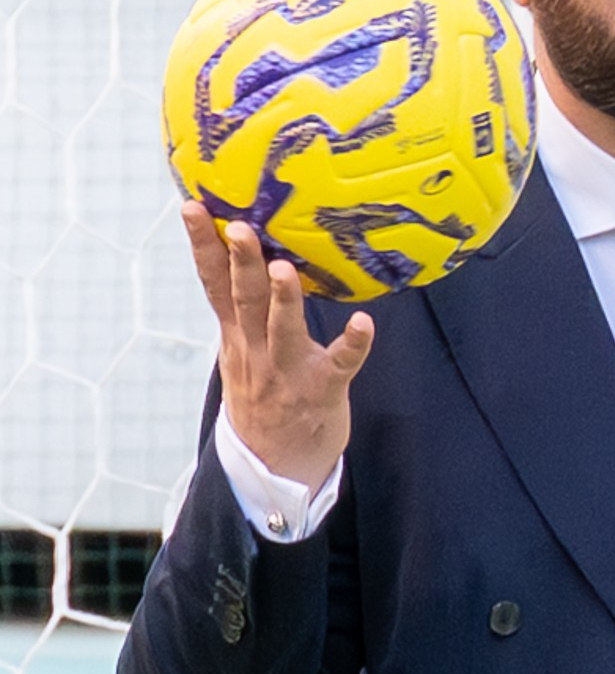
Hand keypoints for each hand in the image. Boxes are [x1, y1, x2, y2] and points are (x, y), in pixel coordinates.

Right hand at [184, 204, 373, 492]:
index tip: (191, 208)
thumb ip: (243, 306)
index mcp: (237, 334)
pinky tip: (364, 324)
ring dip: (283, 300)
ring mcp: (287, 372)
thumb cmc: (266, 392)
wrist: (275, 465)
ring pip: (283, 330)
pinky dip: (352, 345)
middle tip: (239, 228)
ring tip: (282, 270)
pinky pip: (340, 365)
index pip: (213, 283)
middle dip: (240, 263)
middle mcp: (256, 350)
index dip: (202, 246)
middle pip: (244, 300)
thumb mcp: (241, 349)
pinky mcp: (322, 391)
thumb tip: (241, 249)